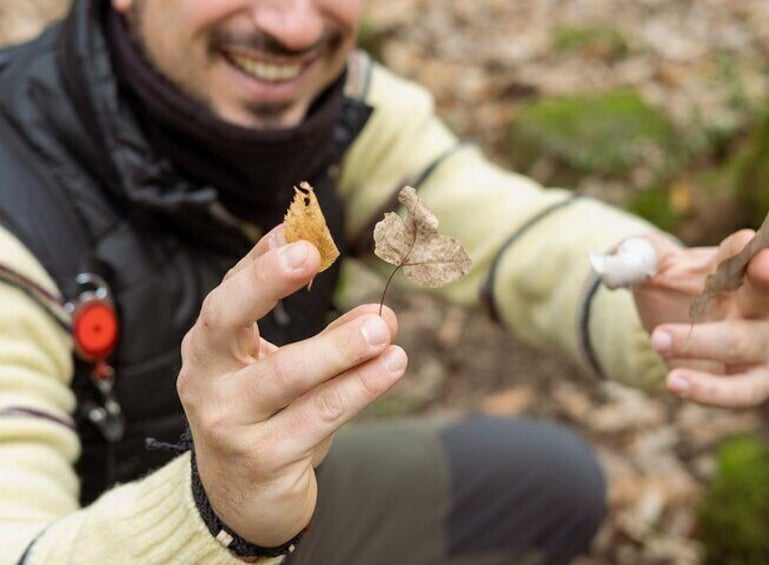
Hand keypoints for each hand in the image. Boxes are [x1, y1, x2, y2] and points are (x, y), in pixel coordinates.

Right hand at [177, 226, 407, 545]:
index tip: (301, 234)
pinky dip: (358, 388)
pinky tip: (390, 367)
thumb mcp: (287, 371)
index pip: (229, 293)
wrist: (242, 501)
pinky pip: (317, 417)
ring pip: (284, 375)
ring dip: (338, 347)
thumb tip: (380, 314)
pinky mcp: (261, 461)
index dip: (261, 261)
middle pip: (226, 320)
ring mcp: (228, 424)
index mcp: (209, 349)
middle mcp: (206, 381)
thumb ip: (329, 338)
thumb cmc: (265, 419)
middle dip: (266, 282)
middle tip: (311, 255)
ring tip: (380, 329)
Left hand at [632, 230, 768, 407]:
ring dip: (701, 343)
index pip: (745, 254)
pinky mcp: (752, 383)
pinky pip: (741, 391)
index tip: (748, 241)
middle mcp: (757, 307)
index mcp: (736, 270)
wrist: (663, 335)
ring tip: (657, 340)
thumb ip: (640, 255)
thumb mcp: (649, 267)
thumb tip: (627, 259)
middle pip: (764, 296)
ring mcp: (760, 346)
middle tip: (721, 285)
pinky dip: (709, 389)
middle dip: (754, 290)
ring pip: (744, 345)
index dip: (748, 249)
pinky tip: (674, 382)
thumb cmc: (666, 290)